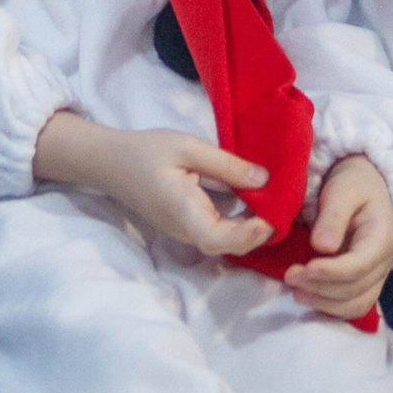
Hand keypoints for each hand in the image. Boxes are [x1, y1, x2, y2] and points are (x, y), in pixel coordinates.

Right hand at [33, 111, 274, 256]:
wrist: (109, 163)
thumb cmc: (145, 151)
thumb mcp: (186, 146)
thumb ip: (225, 165)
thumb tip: (265, 180)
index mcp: (181, 209)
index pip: (215, 238)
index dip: (244, 236)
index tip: (267, 221)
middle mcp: (184, 229)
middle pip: (226, 246)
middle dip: (257, 234)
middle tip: (283, 212)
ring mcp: (184, 233)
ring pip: (223, 243)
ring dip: (250, 232)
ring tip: (275, 210)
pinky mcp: (186, 228)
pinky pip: (217, 234)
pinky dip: (239, 227)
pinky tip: (254, 208)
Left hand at [282, 155, 392, 321]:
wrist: (363, 184)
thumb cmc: (352, 184)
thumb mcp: (343, 189)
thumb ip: (333, 216)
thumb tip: (322, 247)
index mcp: (382, 238)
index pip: (360, 266)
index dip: (331, 272)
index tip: (304, 269)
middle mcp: (383, 262)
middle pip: (356, 289)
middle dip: (321, 288)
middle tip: (290, 276)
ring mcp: (376, 275)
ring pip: (356, 304)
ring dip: (324, 303)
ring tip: (295, 290)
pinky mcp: (364, 282)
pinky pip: (352, 305)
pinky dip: (330, 307)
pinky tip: (308, 296)